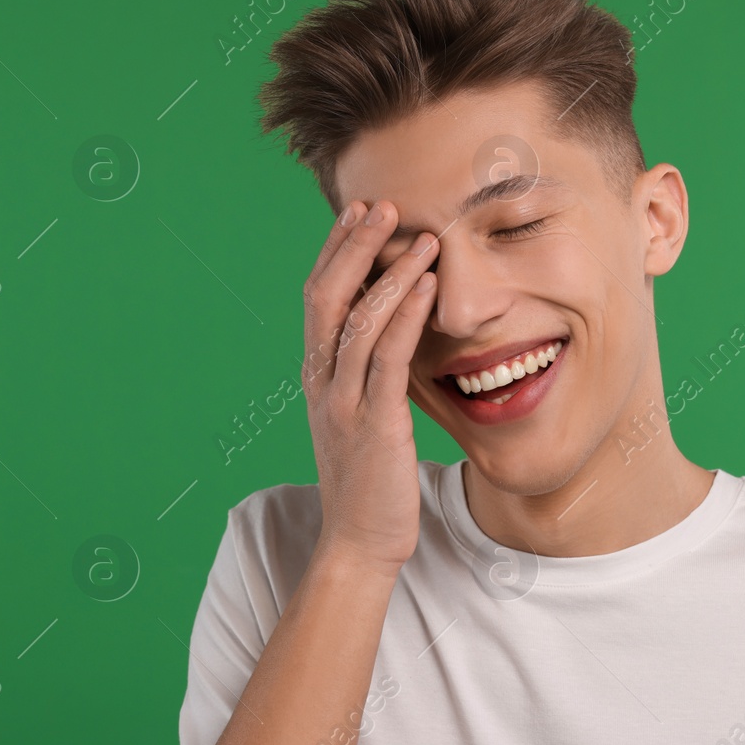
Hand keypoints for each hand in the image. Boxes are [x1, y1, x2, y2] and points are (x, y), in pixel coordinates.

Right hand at [300, 199, 439, 575]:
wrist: (359, 541)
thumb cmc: (368, 478)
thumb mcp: (359, 414)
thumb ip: (366, 372)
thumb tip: (391, 328)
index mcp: (316, 376)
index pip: (318, 297)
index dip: (335, 250)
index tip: (358, 211)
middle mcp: (321, 382)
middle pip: (325, 296)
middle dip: (353, 246)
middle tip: (381, 204)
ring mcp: (343, 403)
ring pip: (357, 321)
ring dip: (389, 271)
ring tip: (419, 235)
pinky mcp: (375, 424)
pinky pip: (387, 358)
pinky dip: (406, 316)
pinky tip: (427, 286)